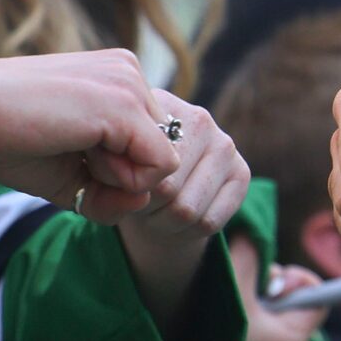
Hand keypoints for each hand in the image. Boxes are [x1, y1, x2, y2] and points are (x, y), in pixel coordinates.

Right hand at [0, 51, 178, 220]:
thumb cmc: (6, 138)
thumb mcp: (68, 174)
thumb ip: (109, 194)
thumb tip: (146, 203)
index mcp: (117, 80)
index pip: (151, 142)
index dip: (121, 171)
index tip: (80, 164)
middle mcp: (130, 73)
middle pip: (162, 152)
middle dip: (122, 175)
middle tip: (75, 158)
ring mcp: (130, 84)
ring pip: (164, 159)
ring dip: (119, 176)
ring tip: (74, 150)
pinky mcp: (124, 104)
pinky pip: (160, 165)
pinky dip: (125, 180)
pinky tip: (83, 157)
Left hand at [113, 94, 252, 314]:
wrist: (153, 192)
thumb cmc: (121, 173)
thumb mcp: (99, 170)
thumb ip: (104, 179)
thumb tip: (137, 197)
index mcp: (159, 106)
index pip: (144, 164)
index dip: (125, 188)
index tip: (116, 187)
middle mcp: (199, 118)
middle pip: (167, 189)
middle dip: (145, 209)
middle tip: (138, 203)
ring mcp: (225, 144)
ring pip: (187, 211)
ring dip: (164, 223)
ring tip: (156, 212)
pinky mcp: (241, 172)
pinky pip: (209, 223)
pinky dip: (186, 233)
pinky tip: (178, 220)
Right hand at [221, 252, 325, 340]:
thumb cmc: (212, 337)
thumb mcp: (234, 287)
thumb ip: (249, 255)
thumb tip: (254, 231)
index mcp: (295, 338)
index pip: (318, 298)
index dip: (298, 279)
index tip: (271, 278)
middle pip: (293, 301)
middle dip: (270, 286)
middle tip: (245, 289)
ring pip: (271, 311)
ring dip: (252, 298)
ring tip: (229, 302)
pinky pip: (256, 325)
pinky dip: (243, 314)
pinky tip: (221, 317)